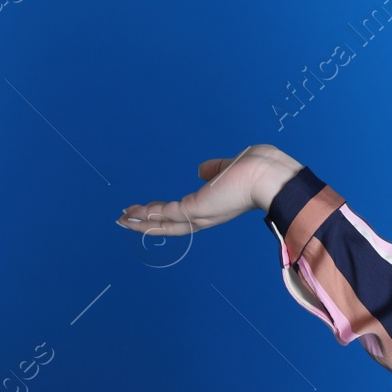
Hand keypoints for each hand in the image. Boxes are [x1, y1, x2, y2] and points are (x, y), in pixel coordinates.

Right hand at [116, 144, 301, 236]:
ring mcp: (201, 213)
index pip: (186, 214)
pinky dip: (147, 215)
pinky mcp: (197, 209)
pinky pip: (165, 214)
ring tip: (121, 219)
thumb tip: (202, 170)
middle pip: (170, 224)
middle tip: (125, 220)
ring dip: (140, 221)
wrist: (270, 175)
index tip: (147, 211)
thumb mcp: (230, 166)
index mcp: (217, 205)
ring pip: (164, 222)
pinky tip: (131, 214)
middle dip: (146, 223)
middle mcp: (208, 214)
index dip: (166, 214)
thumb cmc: (259, 168)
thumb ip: (215, 170)